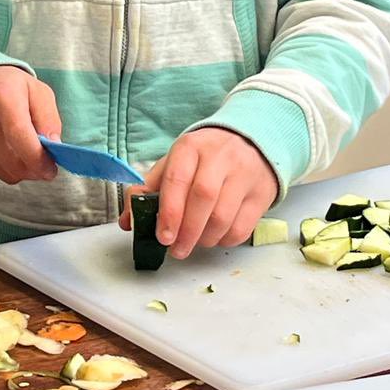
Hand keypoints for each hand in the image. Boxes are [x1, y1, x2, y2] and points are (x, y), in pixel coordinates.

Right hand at [0, 65, 61, 183]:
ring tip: (21, 148)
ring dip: (19, 168)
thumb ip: (49, 118)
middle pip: (13, 162)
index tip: (50, 169)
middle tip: (42, 162)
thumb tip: (53, 147)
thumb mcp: (37, 90)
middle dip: (33, 168)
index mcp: (3, 95)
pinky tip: (1, 147)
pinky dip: (2, 166)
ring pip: (4, 173)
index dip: (38, 159)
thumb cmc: (8, 88)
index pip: (20, 136)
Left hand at [118, 127, 277, 258]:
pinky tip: (216, 236)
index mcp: (191, 147)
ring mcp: (244, 173)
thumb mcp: (175, 163)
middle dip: (187, 231)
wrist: (251, 140)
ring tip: (195, 242)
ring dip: (204, 239)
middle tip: (177, 250)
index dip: (169, 212)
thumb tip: (128, 221)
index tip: (163, 237)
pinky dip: (225, 240)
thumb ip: (149, 189)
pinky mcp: (261, 192)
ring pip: (223, 217)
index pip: (178, 179)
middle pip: (203, 198)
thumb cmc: (205, 157)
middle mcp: (219, 156)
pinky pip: (242, 227)